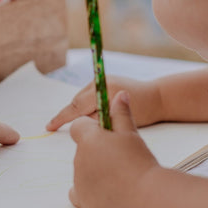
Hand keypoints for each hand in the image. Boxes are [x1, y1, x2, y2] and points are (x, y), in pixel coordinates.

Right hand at [46, 75, 161, 131]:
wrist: (158, 97)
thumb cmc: (143, 112)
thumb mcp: (118, 121)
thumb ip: (97, 122)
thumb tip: (79, 125)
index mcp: (104, 90)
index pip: (76, 106)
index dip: (61, 118)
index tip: (49, 127)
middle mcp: (101, 81)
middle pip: (77, 101)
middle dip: (69, 114)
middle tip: (57, 127)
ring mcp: (103, 80)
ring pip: (83, 98)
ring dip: (79, 110)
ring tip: (79, 125)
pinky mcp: (107, 81)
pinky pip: (90, 95)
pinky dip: (87, 105)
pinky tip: (90, 115)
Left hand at [69, 91, 157, 207]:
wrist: (146, 195)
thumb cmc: (139, 161)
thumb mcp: (131, 133)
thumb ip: (121, 113)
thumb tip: (120, 94)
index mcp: (88, 139)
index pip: (78, 126)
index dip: (92, 128)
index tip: (106, 135)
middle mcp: (78, 158)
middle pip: (82, 149)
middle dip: (95, 150)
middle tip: (118, 157)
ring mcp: (78, 181)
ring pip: (82, 169)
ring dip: (94, 168)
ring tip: (118, 174)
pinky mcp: (82, 200)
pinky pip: (78, 191)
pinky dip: (88, 188)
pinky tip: (104, 188)